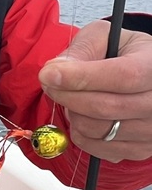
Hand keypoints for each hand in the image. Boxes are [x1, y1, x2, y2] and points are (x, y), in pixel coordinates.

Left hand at [38, 19, 151, 162]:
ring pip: (96, 129)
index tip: (48, 74)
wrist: (145, 77)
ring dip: (73, 113)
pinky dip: (80, 132)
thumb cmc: (126, 55)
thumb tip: (55, 70)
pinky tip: (83, 115)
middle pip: (104, 107)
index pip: (121, 76)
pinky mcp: (139, 151)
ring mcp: (151, 131)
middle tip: (49, 82)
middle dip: (66, 95)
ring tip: (74, 97)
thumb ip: (83, 49)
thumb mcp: (108, 38)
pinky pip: (96, 147)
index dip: (81, 77)